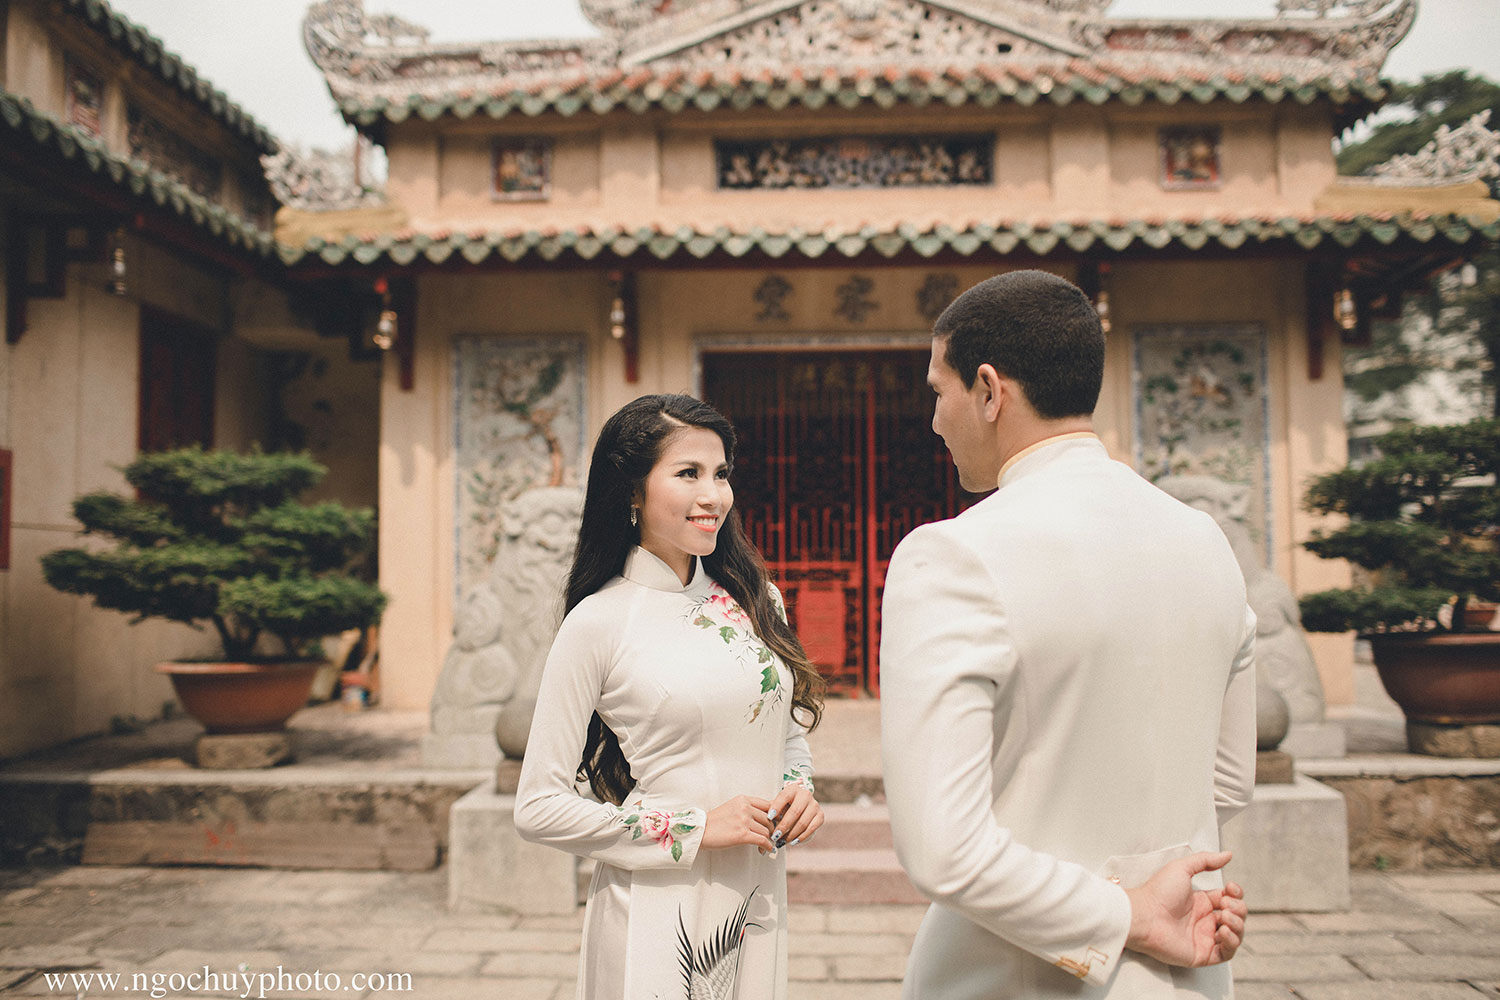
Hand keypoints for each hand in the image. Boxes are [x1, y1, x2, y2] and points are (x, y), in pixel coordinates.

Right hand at [702, 795, 774, 851]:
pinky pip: (762, 840)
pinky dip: (767, 846)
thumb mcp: (733, 807)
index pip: (769, 805)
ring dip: (769, 840)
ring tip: (765, 845)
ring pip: (767, 831)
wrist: (700, 831)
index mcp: (743, 799)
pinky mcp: (742, 835)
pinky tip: (766, 850)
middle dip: (772, 830)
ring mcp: (743, 821)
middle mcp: (745, 808)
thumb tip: (768, 816)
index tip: (776, 824)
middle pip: (770, 819)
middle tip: (771, 837)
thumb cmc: (715, 822)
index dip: (775, 816)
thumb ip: (748, 808)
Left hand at [768, 784, 823, 848]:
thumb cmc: (784, 807)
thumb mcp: (777, 804)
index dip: (776, 807)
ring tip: (781, 842)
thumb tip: (763, 822)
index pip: (784, 796)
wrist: (801, 808)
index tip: (769, 818)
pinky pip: (811, 829)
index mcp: (793, 789)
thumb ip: (771, 810)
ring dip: (791, 834)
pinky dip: (801, 837)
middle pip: (795, 812)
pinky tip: (792, 842)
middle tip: (774, 836)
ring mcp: (815, 805)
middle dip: (783, 826)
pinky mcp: (820, 816)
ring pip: (803, 822)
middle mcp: (806, 794)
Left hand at [1123, 851, 1245, 966]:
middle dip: (1238, 909)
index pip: (1229, 899)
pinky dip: (1232, 942)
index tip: (1230, 888)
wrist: (1144, 915)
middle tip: (1225, 904)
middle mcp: (1204, 920)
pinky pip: (1227, 953)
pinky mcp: (1202, 954)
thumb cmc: (1157, 892)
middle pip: (1236, 916)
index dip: (1236, 894)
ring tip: (1225, 917)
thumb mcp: (1182, 868)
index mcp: (1201, 902)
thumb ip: (1205, 860)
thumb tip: (1228, 854)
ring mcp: (1204, 937)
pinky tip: (1223, 931)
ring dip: (1238, 925)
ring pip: (1235, 935)